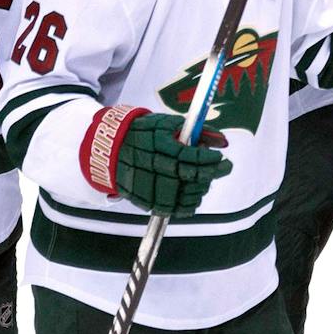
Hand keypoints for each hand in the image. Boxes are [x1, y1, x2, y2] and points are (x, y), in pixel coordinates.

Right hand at [81, 108, 231, 215]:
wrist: (110, 147)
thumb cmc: (143, 132)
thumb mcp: (168, 124)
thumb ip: (197, 132)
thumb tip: (222, 142)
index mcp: (159, 146)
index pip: (191, 157)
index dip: (210, 159)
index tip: (220, 158)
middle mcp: (153, 167)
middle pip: (190, 177)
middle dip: (211, 173)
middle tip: (222, 168)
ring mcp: (148, 186)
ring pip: (184, 195)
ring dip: (201, 188)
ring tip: (205, 179)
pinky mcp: (145, 200)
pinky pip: (172, 209)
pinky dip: (188, 204)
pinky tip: (194, 195)